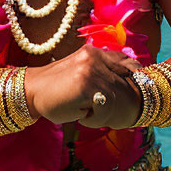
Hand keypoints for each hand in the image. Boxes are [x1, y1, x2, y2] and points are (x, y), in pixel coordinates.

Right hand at [24, 45, 143, 127]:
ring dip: (102, 113)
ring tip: (84, 113)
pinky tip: (80, 116)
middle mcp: (94, 57)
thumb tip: (127, 77)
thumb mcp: (80, 72)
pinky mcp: (86, 86)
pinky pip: (104, 109)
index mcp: (94, 52)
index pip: (124, 61)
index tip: (138, 83)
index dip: (134, 73)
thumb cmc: (57, 88)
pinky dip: (94, 119)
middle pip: (123, 83)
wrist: (32, 91)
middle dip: (117, 102)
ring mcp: (90, 70)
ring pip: (114, 99)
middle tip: (102, 111)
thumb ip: (100, 70)